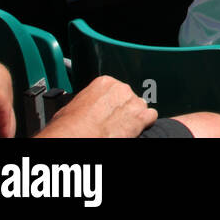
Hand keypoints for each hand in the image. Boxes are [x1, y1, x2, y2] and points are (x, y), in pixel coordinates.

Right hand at [36, 76, 157, 138]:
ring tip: (119, 128)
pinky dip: (145, 123)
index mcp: (104, 82)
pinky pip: (150, 117)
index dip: (110, 102)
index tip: (105, 110)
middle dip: (122, 109)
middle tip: (111, 121)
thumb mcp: (72, 105)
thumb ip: (87, 100)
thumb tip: (84, 106)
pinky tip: (134, 130)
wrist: (76, 138)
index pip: (114, 89)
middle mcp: (121, 89)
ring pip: (139, 106)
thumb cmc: (69, 125)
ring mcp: (133, 102)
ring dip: (132, 116)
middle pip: (127, 97)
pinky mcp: (141, 117)